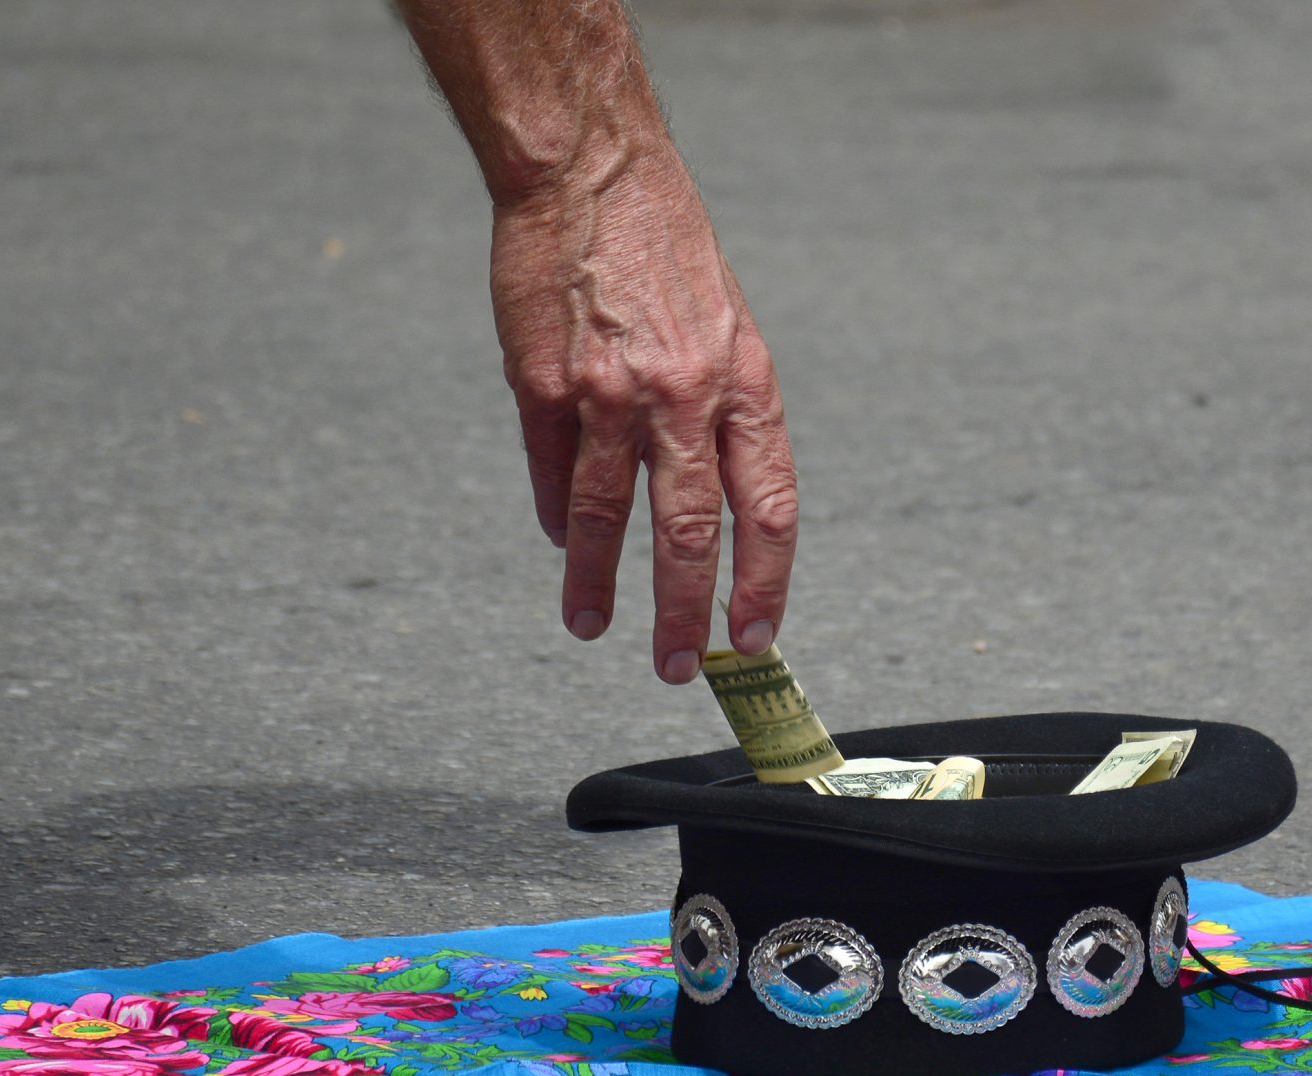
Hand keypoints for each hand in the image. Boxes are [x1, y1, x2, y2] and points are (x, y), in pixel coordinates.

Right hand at [490, 143, 797, 683]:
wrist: (589, 172)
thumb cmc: (664, 249)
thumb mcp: (728, 327)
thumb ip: (725, 414)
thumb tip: (710, 506)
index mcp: (744, 384)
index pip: (767, 508)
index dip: (763, 582)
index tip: (753, 637)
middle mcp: (684, 397)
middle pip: (688, 534)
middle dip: (684, 615)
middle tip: (678, 667)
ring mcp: (610, 395)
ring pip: (605, 520)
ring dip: (597, 585)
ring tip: (591, 627)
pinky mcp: (544, 387)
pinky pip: (553, 475)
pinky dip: (557, 519)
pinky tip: (560, 546)